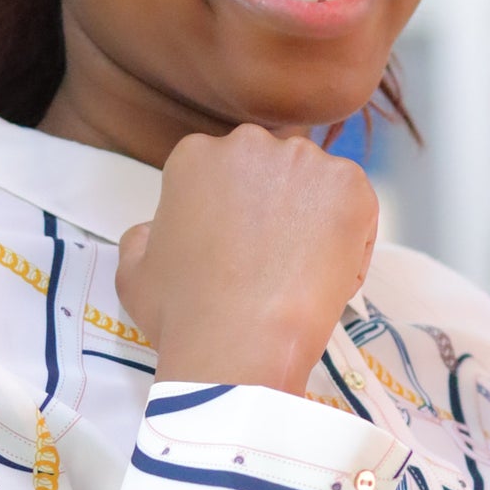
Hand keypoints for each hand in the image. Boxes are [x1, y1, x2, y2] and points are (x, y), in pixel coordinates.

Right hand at [116, 125, 377, 396]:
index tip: (238, 249)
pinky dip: (350, 241)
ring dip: (314, 220)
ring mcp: (304, 161)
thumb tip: (152, 228)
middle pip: (272, 170)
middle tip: (273, 261)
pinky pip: (356, 209)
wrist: (239, 345)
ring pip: (316, 187)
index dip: (235, 214)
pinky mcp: (350, 187)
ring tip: (300, 274)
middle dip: (276, 206)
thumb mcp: (133, 271)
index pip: (225, 172)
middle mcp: (249, 143)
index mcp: (195, 155)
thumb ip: (143, 236)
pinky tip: (326, 278)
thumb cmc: (182, 313)